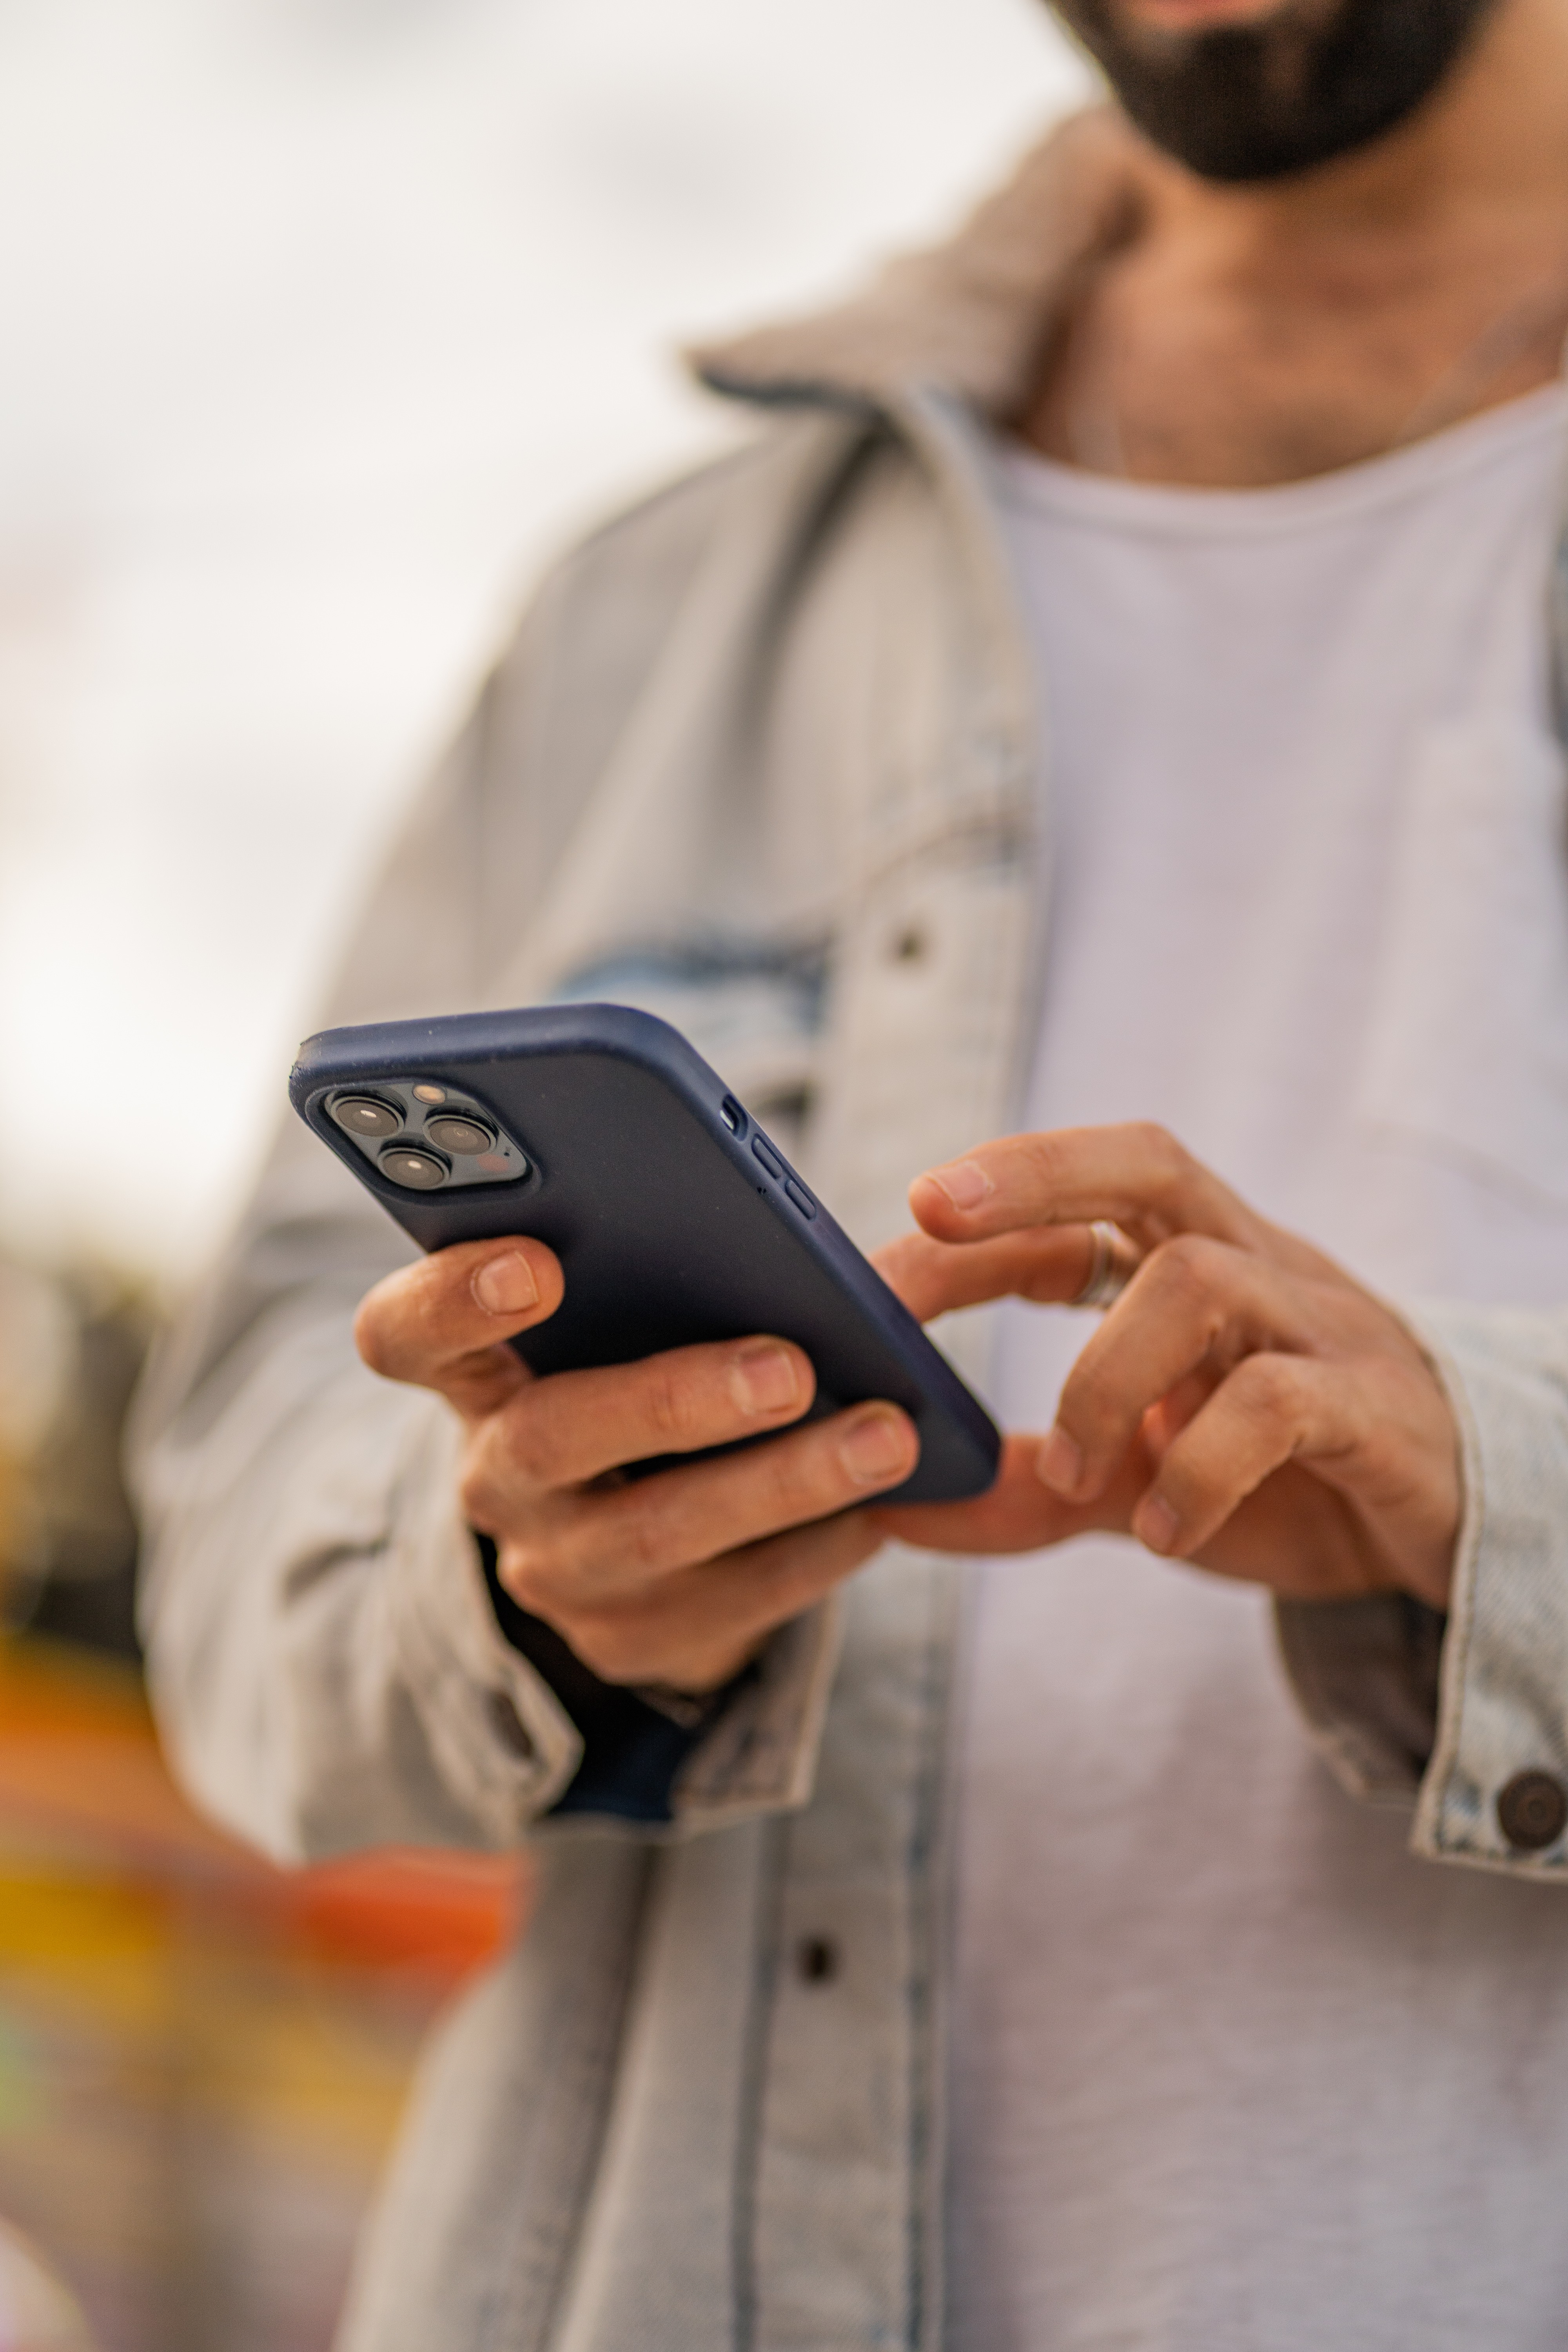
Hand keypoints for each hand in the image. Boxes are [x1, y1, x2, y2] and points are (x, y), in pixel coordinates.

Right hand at [354, 1238, 918, 1691]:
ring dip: (781, 1483)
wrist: (630, 1537)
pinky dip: (813, 1552)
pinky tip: (881, 1511)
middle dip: (673, 1400)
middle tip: (788, 1366)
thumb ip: (664, 1265)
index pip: (404, 1334)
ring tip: (885, 1437)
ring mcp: (555, 1569)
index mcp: (476, 1371)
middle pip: (550, 1437)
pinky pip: (728, 1603)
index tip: (537, 1262)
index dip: (454, 1299)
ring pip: (656, 1533)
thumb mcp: (622, 1322)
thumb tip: (791, 1237)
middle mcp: (496, 1475)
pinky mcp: (627, 1642)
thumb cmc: (639, 1373)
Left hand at [871, 1122, 1461, 1610]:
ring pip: (1197, 1279)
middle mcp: (1253, 1268)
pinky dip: (1201, 1465)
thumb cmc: (1289, 1480)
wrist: (1451, 1529)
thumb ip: (1033, 1488)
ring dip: (1103, 1375)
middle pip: (1150, 1163)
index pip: (1085, 1197)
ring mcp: (1317, 1327)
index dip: (988, 1205)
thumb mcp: (1141, 1482)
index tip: (896, 1241)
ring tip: (1076, 1474)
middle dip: (1035, 1173)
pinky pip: (1278, 1399)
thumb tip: (896, 1508)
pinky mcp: (1372, 1407)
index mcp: (1195, 1263)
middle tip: (934, 1214)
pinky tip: (1163, 1530)